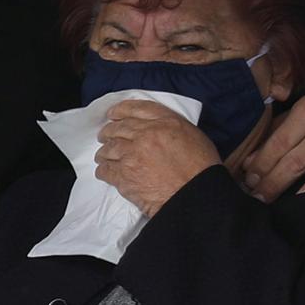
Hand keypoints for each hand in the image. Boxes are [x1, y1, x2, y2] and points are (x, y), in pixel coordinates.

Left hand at [95, 100, 218, 217]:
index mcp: (165, 122)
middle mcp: (146, 135)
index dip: (121, 110)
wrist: (195, 195)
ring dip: (104, 152)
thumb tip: (157, 129)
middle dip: (108, 132)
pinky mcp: (124, 176)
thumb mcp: (193, 136)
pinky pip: (106, 170)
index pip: (137, 109)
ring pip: (109, 149)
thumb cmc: (201, 169)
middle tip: (104, 136)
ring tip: (103, 156)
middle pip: (118, 128)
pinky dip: (103, 170)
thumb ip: (172, 127)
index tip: (113, 114)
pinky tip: (103, 171)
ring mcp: (132, 155)